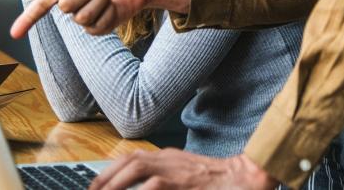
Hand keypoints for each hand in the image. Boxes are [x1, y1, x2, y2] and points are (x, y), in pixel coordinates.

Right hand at [10, 0, 153, 38]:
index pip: (41, 4)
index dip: (27, 19)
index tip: (13, 34)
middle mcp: (69, 1)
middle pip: (66, 6)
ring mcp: (83, 17)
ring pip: (83, 16)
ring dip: (100, 0)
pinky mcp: (97, 28)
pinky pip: (96, 25)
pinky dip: (108, 12)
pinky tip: (113, 4)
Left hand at [88, 149, 276, 189]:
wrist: (246, 177)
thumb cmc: (218, 181)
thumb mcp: (186, 176)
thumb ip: (166, 181)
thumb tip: (147, 187)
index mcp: (169, 157)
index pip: (132, 158)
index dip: (111, 171)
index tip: (97, 185)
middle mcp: (170, 158)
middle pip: (130, 161)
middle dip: (107, 177)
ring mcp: (177, 168)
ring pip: (138, 168)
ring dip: (117, 182)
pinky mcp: (184, 181)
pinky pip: (155, 186)